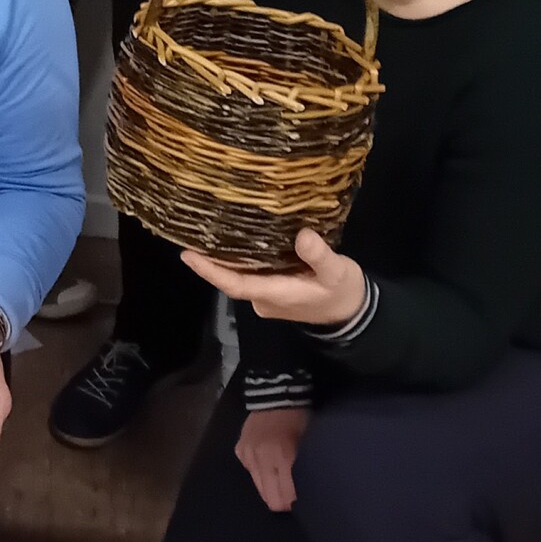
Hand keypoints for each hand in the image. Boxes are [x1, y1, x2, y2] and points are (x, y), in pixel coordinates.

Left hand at [182, 229, 366, 328]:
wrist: (353, 313)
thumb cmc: (343, 293)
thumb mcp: (337, 273)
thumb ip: (319, 256)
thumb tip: (303, 236)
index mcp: (274, 295)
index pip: (234, 284)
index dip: (210, 271)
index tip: (187, 254)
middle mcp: (264, 299)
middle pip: (232, 279)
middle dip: (211, 259)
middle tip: (193, 230)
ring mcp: (268, 296)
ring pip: (240, 275)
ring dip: (224, 258)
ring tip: (207, 228)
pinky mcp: (274, 290)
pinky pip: (251, 273)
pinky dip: (240, 258)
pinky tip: (234, 237)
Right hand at [236, 406, 309, 512]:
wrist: (276, 395)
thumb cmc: (297, 419)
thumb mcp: (307, 444)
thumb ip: (302, 470)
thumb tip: (301, 494)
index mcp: (282, 458)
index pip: (285, 496)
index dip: (293, 503)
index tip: (301, 504)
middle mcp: (261, 459)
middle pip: (269, 497)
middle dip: (281, 502)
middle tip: (291, 497)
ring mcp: (248, 454)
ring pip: (259, 487)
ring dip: (270, 487)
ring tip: (280, 480)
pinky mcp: (240, 449)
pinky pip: (250, 471)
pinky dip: (259, 472)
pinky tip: (267, 464)